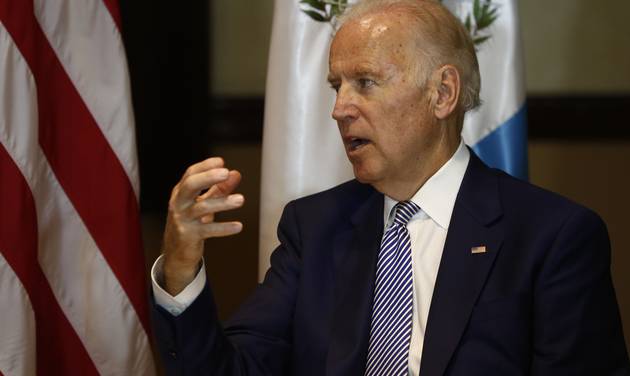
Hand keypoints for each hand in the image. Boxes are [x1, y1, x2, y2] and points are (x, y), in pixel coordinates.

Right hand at [162, 157, 243, 294]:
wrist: (176, 252)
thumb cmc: (191, 222)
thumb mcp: (204, 203)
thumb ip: (220, 189)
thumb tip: (235, 174)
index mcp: (181, 193)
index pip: (190, 174)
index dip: (205, 166)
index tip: (221, 162)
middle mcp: (179, 203)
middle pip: (190, 185)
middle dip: (208, 177)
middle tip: (225, 173)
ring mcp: (183, 219)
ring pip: (202, 208)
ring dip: (223, 203)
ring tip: (241, 199)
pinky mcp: (189, 235)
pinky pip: (208, 230)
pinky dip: (224, 228)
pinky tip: (238, 226)